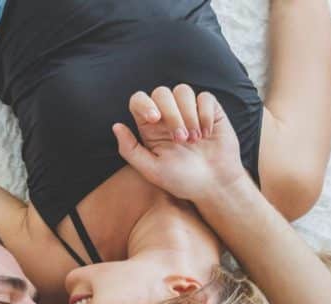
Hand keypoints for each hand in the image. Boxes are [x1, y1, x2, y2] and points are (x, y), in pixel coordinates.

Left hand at [112, 84, 247, 201]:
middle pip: (161, 93)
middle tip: (181, 140)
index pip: (139, 100)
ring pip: (183, 91)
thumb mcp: (152, 170)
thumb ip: (130, 150)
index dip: (144, 103)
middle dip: (171, 115)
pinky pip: (204, 97)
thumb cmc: (182, 180)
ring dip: (188, 115)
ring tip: (195, 139)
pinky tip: (207, 133)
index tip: (155, 119)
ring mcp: (189, 110)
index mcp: (150, 127)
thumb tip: (116, 126)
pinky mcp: (210, 110)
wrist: (214, 185)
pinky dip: (205, 114)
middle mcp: (168, 115)